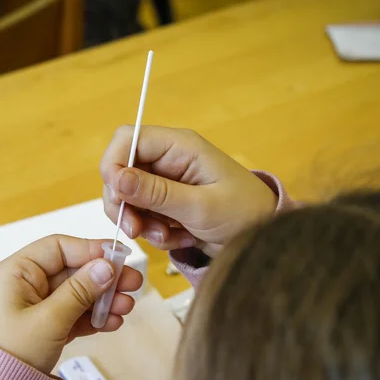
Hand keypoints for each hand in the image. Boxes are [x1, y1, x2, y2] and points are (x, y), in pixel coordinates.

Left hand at [0, 235, 142, 373]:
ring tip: (127, 308)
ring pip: (76, 293)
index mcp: (16, 272)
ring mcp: (35, 306)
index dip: (90, 249)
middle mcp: (25, 284)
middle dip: (104, 278)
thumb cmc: (14, 352)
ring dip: (103, 299)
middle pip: (72, 270)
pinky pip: (73, 313)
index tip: (120, 255)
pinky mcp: (45, 326)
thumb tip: (107, 266)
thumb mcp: (50, 319)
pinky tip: (113, 322)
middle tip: (134, 283)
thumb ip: (80, 291)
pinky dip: (93, 317)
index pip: (58, 248)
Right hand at [100, 126, 277, 256]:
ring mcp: (166, 183)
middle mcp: (168, 160)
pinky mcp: (167, 205)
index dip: (114, 164)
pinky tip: (180, 238)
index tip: (117, 196)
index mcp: (179, 146)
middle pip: (120, 171)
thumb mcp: (200, 206)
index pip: (127, 138)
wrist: (265, 241)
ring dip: (141, 223)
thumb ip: (156, 193)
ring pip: (128, 198)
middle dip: (124, 204)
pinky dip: (154, 232)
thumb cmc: (245, 214)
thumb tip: (116, 178)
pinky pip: (143, 217)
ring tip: (167, 237)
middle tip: (136, 230)